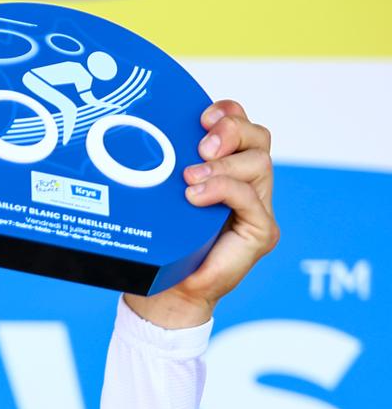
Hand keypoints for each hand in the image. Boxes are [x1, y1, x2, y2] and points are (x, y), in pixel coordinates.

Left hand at [125, 100, 279, 329]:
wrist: (163, 295)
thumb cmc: (159, 247)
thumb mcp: (160, 198)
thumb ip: (167, 170)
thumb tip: (147, 136)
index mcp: (227, 172)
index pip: (242, 128)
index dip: (228, 113)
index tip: (201, 115)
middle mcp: (248, 186)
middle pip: (259, 138)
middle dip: (231, 131)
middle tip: (201, 146)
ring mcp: (257, 208)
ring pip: (259, 162)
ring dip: (223, 164)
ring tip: (190, 178)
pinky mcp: (260, 231)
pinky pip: (249, 198)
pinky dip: (223, 190)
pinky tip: (195, 197)